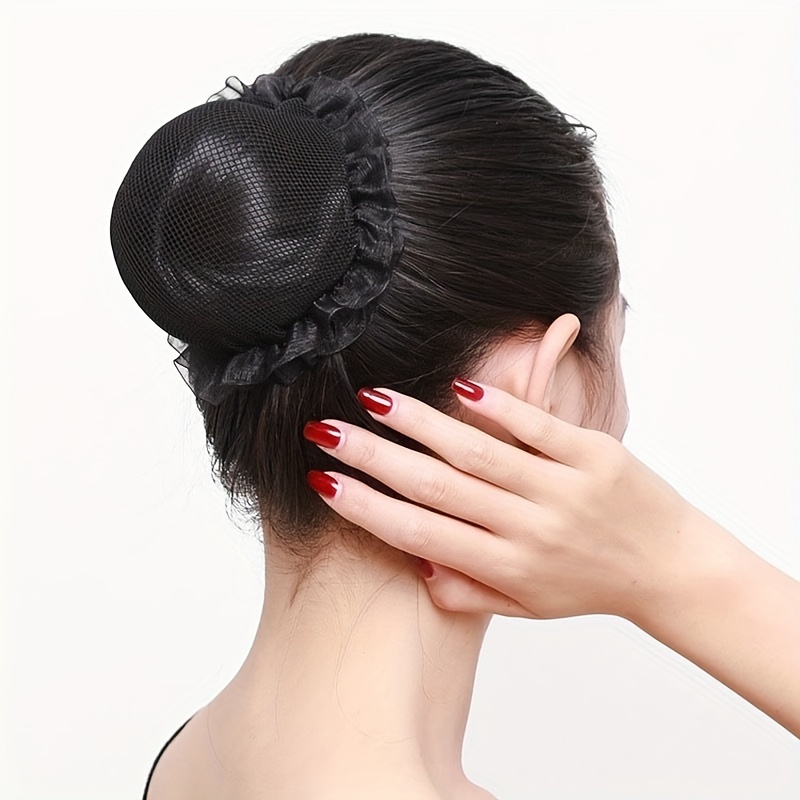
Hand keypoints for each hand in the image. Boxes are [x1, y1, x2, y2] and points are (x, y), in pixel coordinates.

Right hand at [302, 379, 693, 623]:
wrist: (671, 570)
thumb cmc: (589, 587)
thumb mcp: (527, 606)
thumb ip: (469, 592)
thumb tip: (418, 568)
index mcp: (505, 568)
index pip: (420, 535)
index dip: (367, 508)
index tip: (324, 482)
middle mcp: (527, 530)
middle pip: (436, 488)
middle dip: (373, 458)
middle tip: (326, 431)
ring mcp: (562, 489)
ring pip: (478, 452)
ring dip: (420, 423)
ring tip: (373, 399)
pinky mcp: (594, 455)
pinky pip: (539, 427)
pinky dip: (499, 405)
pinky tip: (458, 385)